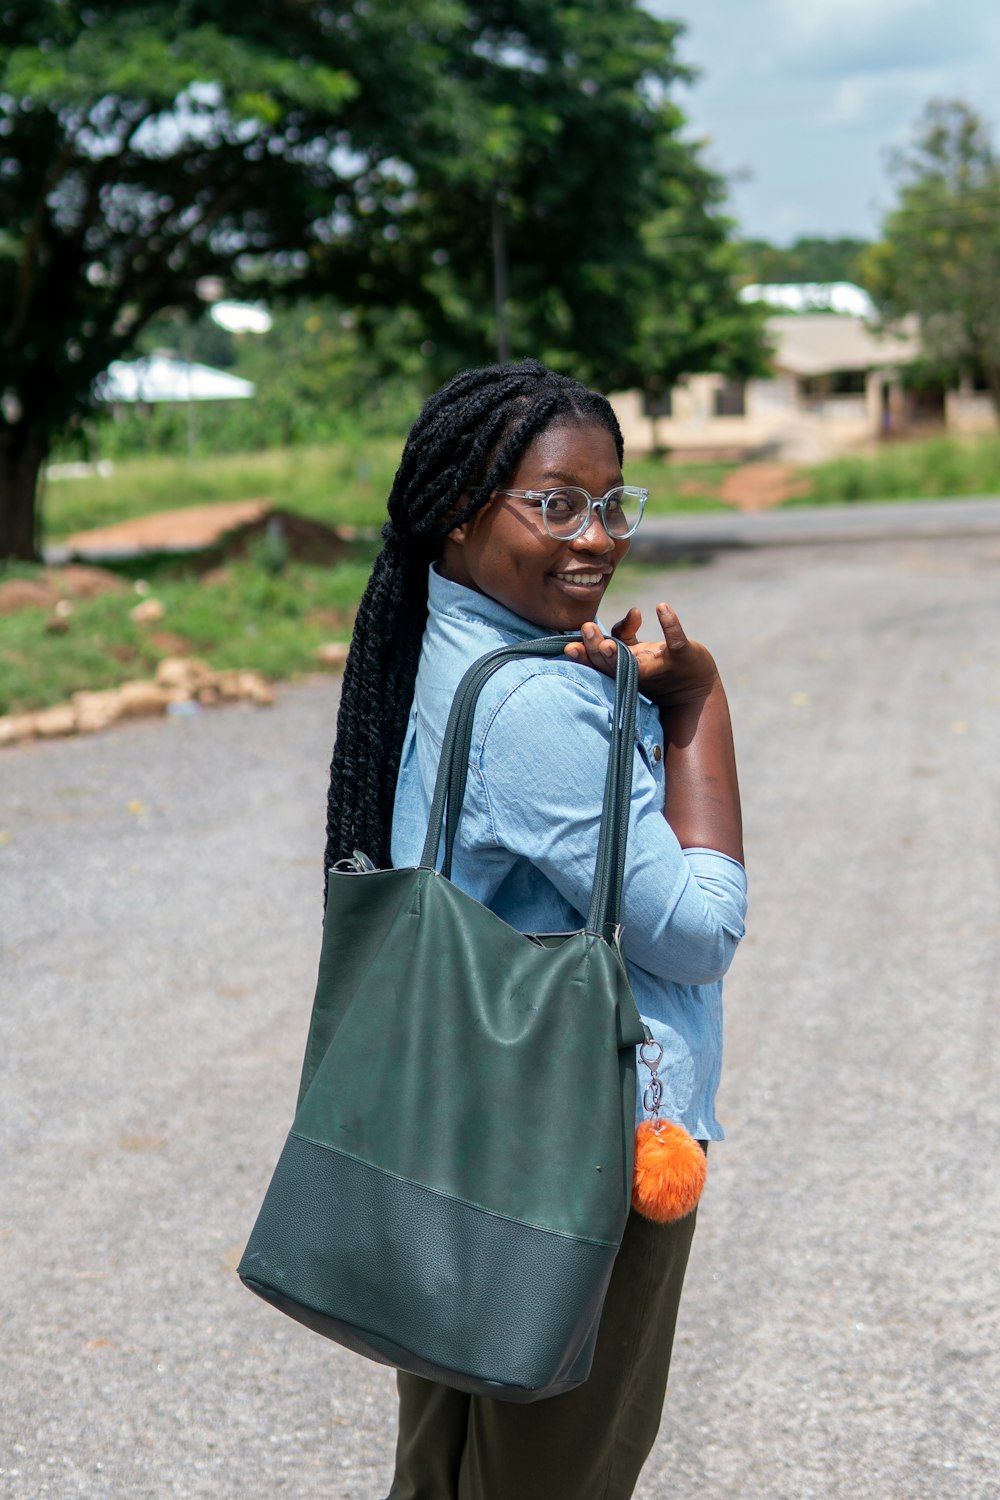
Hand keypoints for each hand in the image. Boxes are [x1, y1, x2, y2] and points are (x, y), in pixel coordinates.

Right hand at [564, 604, 719, 710]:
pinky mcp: (682, 657)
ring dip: (619, 654)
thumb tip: (632, 612)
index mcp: (621, 669)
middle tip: (587, 629)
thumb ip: (624, 633)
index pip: (598, 662)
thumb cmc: (660, 667)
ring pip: (634, 664)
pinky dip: (670, 624)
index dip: (583, 656)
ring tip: (607, 640)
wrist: (695, 688)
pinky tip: (662, 607)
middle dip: (596, 649)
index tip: (569, 647)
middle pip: (610, 665)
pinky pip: (675, 642)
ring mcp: (659, 666)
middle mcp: (637, 672)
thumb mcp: (636, 651)